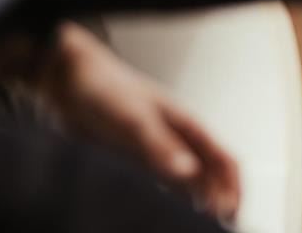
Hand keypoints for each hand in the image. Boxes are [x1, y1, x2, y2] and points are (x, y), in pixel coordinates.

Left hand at [35, 22, 240, 221]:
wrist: (68, 82)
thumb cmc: (105, 90)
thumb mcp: (134, 119)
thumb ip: (160, 147)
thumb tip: (188, 174)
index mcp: (187, 125)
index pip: (224, 160)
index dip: (233, 187)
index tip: (230, 213)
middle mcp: (178, 138)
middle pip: (212, 173)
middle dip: (221, 198)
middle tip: (222, 225)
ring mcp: (158, 148)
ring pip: (191, 180)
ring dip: (201, 200)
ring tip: (203, 223)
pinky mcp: (137, 157)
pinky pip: (165, 181)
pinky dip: (176, 197)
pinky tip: (172, 210)